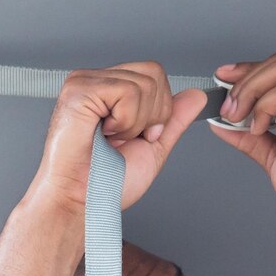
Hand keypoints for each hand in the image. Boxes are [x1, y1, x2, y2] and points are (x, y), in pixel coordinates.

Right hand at [28, 62, 207, 212]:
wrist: (82, 203)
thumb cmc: (104, 184)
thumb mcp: (152, 148)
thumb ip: (173, 120)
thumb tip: (196, 96)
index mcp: (110, 91)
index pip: (154, 74)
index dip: (159, 110)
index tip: (138, 138)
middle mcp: (96, 82)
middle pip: (154, 72)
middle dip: (152, 115)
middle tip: (122, 140)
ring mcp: (85, 82)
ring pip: (144, 83)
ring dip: (135, 123)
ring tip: (110, 139)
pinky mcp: (79, 90)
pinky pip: (127, 91)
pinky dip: (124, 121)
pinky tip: (104, 134)